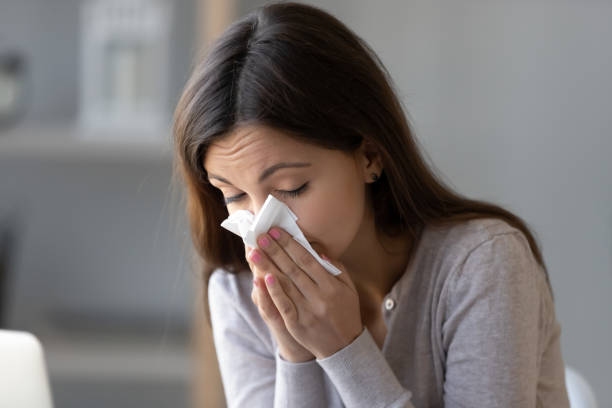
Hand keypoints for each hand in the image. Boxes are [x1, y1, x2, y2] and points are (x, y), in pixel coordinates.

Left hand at [248, 227, 362, 359]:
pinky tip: (263, 278)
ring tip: (255, 253)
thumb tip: (316, 251)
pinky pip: (283, 305)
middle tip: (261, 236)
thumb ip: (336, 268)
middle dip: (275, 251)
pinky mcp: (296, 324)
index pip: (307, 260)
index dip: (291, 245)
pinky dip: (273, 291)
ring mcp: (307, 312)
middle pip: (293, 269)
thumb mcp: (348, 288)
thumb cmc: (346, 312)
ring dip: (268, 267)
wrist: (343, 347)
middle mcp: (319, 297)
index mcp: (331, 286)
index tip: (277, 232)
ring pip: (285, 285)